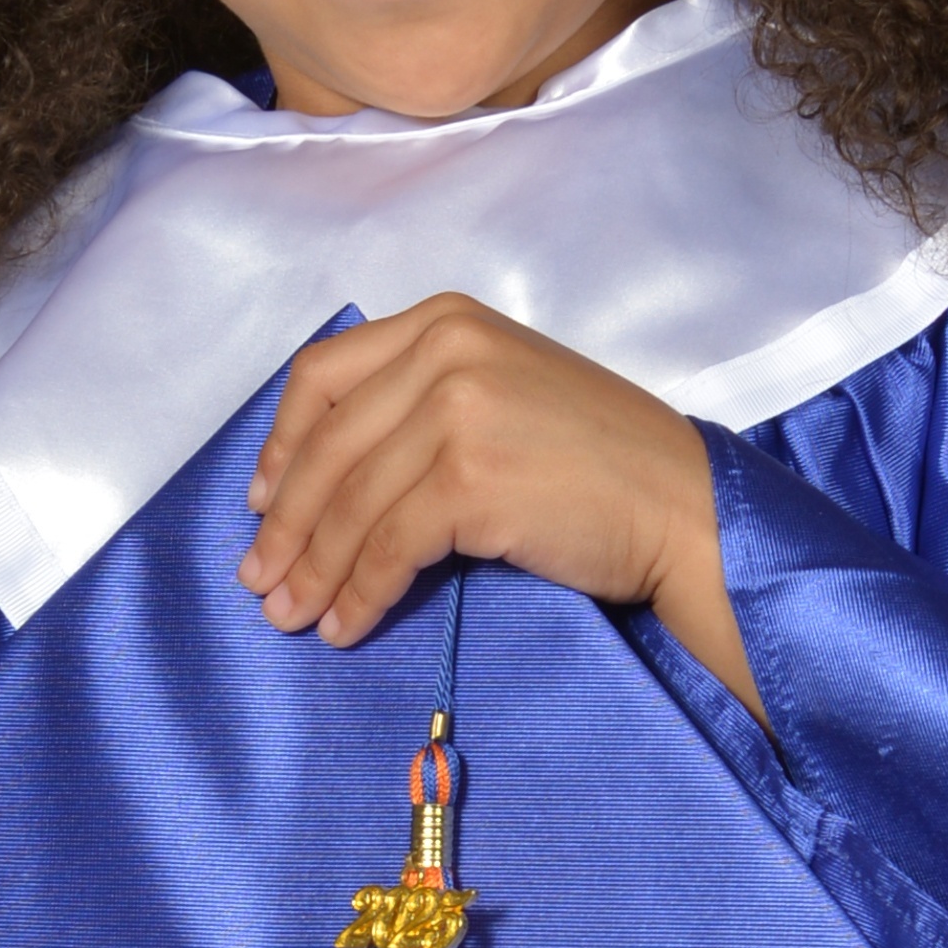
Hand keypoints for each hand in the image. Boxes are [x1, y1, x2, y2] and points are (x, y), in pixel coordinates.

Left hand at [239, 294, 763, 720]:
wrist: (687, 506)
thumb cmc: (603, 464)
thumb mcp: (505, 393)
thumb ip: (424, 404)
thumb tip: (325, 480)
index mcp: (447, 320)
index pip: (323, 374)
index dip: (280, 446)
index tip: (261, 502)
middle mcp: (447, 349)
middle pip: (326, 447)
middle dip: (283, 525)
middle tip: (261, 582)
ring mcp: (459, 410)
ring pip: (349, 504)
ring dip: (311, 571)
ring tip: (291, 618)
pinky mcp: (471, 478)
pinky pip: (386, 548)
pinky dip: (357, 595)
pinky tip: (346, 627)